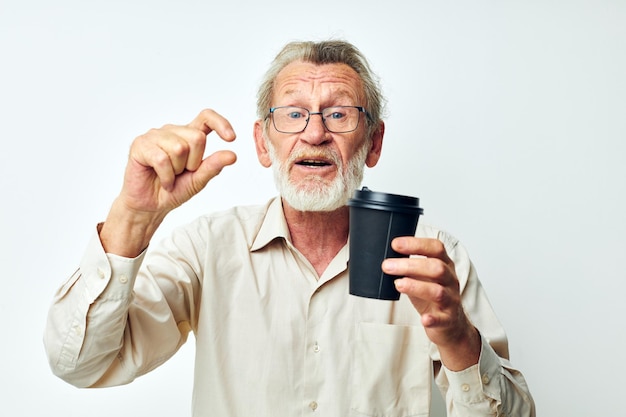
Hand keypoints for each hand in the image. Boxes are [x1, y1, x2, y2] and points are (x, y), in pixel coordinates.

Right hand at [100, 109, 236, 256]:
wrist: (150, 206)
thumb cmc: (173, 190)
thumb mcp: (198, 180)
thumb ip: (213, 166)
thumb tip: (232, 155)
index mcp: (188, 136)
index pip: (206, 118)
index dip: (220, 123)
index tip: (231, 138)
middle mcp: (172, 131)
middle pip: (197, 137)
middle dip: (194, 162)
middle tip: (182, 173)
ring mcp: (155, 136)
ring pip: (179, 148)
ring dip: (177, 170)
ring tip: (170, 176)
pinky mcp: (140, 145)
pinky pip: (162, 159)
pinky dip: (166, 177)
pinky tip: (163, 181)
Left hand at [382, 237, 480, 369]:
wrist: (450, 325)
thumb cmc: (432, 297)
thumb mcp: (422, 277)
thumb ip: (410, 268)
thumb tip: (386, 259)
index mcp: (445, 265)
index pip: (435, 248)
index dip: (416, 244)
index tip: (395, 244)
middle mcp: (450, 281)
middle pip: (436, 268)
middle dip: (410, 265)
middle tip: (387, 266)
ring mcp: (451, 300)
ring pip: (438, 291)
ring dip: (416, 286)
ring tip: (398, 284)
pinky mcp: (448, 320)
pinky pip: (442, 319)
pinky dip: (433, 318)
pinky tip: (424, 318)